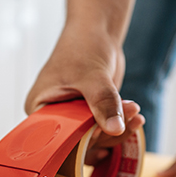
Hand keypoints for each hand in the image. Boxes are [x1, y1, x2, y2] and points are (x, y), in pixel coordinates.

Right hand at [25, 21, 144, 139]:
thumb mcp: (92, 76)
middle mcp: (54, 117)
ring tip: (134, 112)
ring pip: (96, 138)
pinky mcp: (90, 116)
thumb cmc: (82, 47)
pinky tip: (135, 117)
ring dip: (118, 129)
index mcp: (40, 109)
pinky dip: (122, 124)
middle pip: (79, 142)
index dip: (80, 144)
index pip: (57, 140)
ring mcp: (74, 117)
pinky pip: (105, 129)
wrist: (96, 32)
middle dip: (106, 133)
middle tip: (128, 116)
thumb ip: (103, 102)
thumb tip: (115, 128)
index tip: (103, 136)